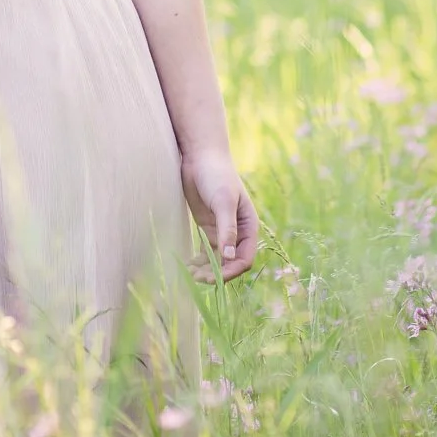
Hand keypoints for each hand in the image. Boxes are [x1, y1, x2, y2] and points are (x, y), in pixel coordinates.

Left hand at [181, 146, 257, 281]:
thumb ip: (227, 229)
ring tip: (191, 274)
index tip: (214, 277)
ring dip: (207, 270)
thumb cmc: (217, 175)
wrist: (200, 157)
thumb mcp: (223, 201)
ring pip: (217, 260)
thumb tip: (229, 257)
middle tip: (199, 279)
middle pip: (230, 263)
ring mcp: (221, 231)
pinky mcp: (207, 228)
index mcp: (248, 227)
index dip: (231, 271)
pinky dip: (199, 261)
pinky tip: (188, 266)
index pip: (244, 258)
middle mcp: (237, 233)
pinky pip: (206, 251)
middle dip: (217, 273)